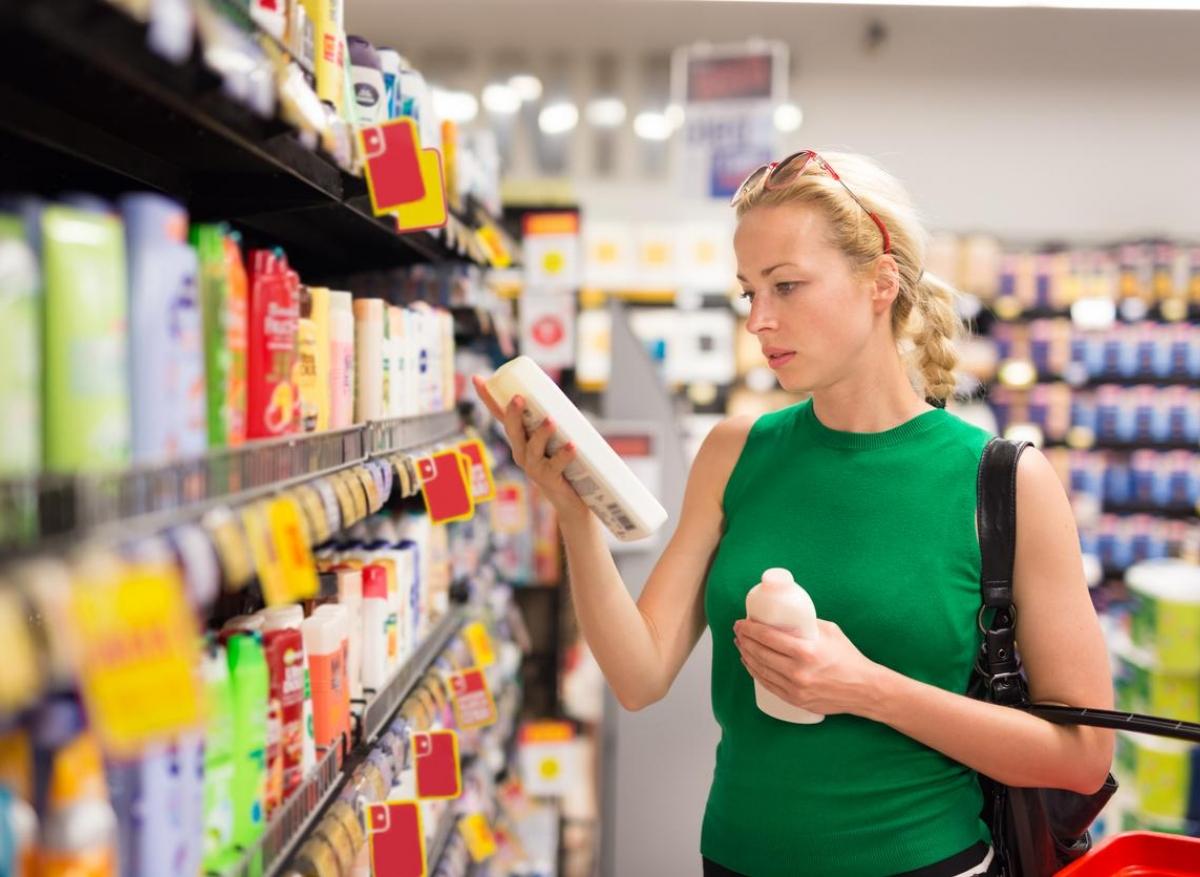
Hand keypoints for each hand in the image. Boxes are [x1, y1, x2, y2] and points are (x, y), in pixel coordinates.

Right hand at [472, 375, 588, 522]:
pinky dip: (564, 454)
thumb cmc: (561, 464)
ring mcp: (534, 468)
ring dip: (541, 434)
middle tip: (518, 398)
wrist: (570, 500)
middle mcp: (522, 453)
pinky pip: (556, 466)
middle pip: (513, 432)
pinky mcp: (550, 480)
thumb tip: (561, 397)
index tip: (477, 378)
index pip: (501, 416)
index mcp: (520, 439)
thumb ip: (555, 421)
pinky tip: (572, 445)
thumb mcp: (554, 439)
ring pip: (533, 449)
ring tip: (551, 421)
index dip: (488, 398)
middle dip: (513, 415)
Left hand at [733, 618, 884, 717]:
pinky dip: (755, 673)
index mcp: (806, 652)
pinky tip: (750, 664)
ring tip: (741, 645)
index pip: (768, 638)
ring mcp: (795, 689)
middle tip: (739, 631)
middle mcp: (798, 672)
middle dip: (744, 640)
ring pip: (761, 670)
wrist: (864, 689)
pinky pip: (768, 685)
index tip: (741, 623)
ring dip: (746, 656)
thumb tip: (788, 615)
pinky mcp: (795, 700)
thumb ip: (807, 624)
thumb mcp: (830, 631)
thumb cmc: (849, 658)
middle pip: (760, 654)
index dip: (750, 629)